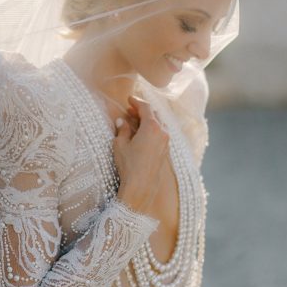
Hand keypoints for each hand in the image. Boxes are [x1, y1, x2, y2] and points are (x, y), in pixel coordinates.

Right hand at [113, 95, 168, 214]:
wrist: (140, 187)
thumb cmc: (129, 165)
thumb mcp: (120, 145)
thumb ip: (122, 130)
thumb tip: (121, 121)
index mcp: (152, 127)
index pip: (146, 108)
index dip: (137, 101)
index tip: (129, 99)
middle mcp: (163, 133)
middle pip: (154, 115)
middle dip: (142, 111)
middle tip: (130, 110)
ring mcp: (166, 143)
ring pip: (159, 125)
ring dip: (148, 121)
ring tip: (135, 122)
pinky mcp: (165, 153)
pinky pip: (160, 135)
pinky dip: (152, 130)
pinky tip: (142, 134)